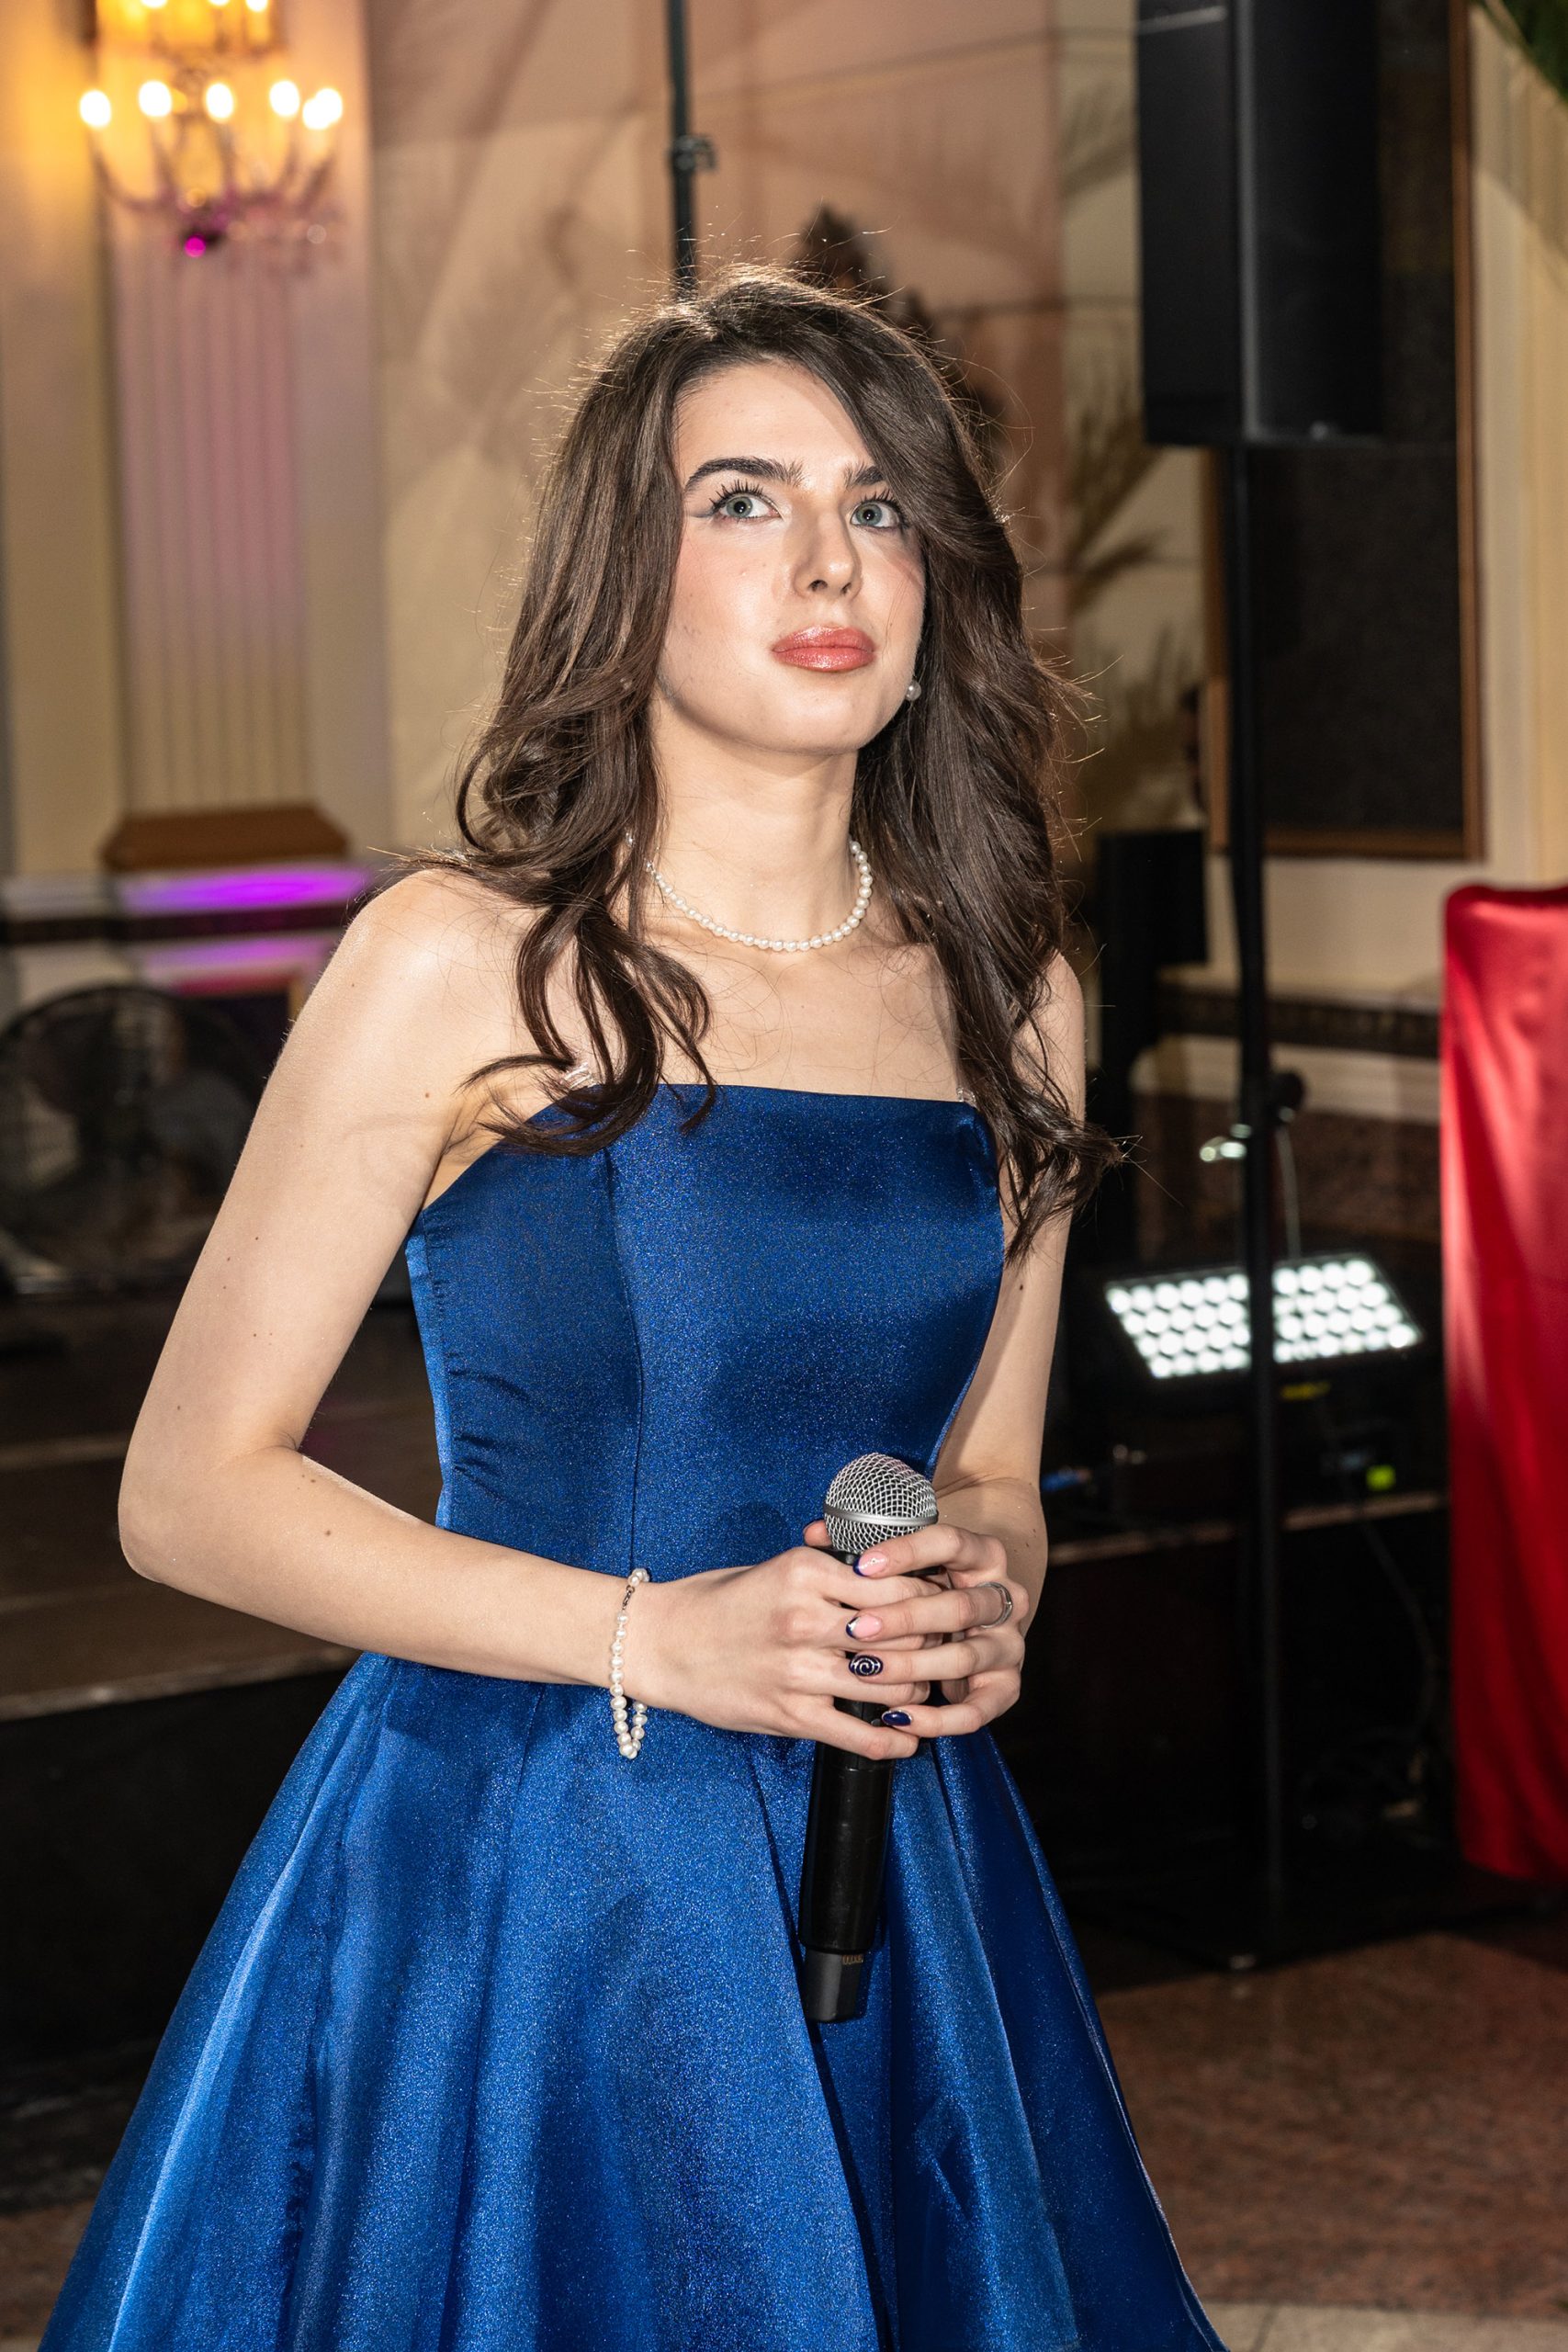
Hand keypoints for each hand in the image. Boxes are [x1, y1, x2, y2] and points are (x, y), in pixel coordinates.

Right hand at [628, 1543, 940, 1760]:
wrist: (662, 1643)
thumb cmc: (721, 1601)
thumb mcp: (779, 1567)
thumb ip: (833, 1572)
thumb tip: (895, 1578)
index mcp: (806, 1571)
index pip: (896, 1584)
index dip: (927, 1598)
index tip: (937, 1606)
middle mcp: (805, 1618)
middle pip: (901, 1634)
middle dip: (930, 1645)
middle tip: (941, 1649)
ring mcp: (798, 1670)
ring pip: (890, 1684)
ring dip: (917, 1690)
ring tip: (922, 1688)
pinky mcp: (788, 1713)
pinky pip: (858, 1734)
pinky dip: (893, 1740)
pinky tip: (908, 1739)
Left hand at [800, 1515, 1030, 1739]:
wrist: (974, 1625)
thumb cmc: (927, 1589)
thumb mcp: (905, 1563)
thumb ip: (864, 1546)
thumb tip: (812, 1533)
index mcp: (983, 1556)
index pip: (950, 1543)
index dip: (907, 1552)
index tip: (862, 1565)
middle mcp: (1005, 1598)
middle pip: (959, 1606)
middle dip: (904, 1618)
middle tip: (856, 1627)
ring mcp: (1009, 1645)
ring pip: (965, 1657)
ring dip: (912, 1666)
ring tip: (865, 1670)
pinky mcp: (1006, 1687)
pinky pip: (976, 1710)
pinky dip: (936, 1718)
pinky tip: (897, 1716)